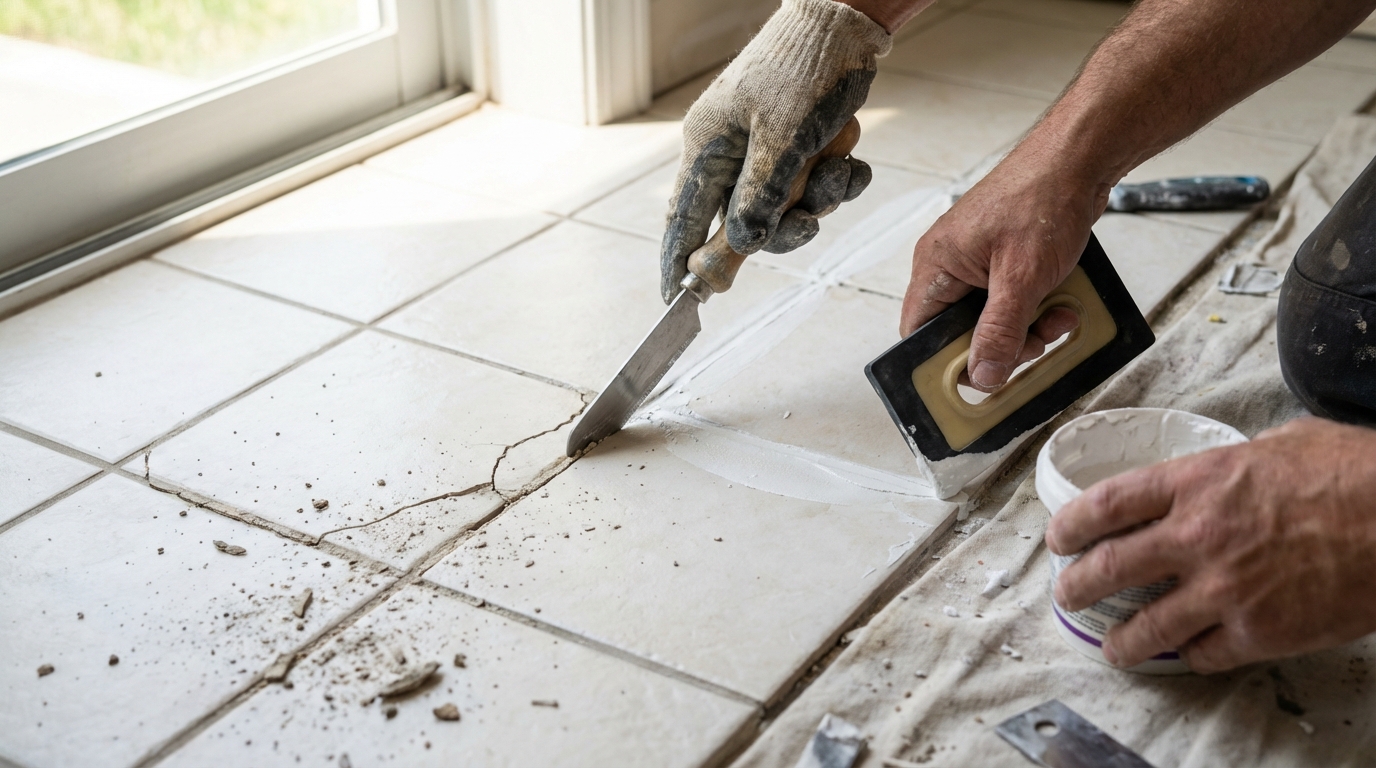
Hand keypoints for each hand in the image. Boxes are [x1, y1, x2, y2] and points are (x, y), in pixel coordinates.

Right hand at [660, 0, 892, 302]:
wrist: (844, 25)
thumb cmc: (802, 71)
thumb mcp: (781, 139)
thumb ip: (759, 197)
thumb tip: (741, 247)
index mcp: (707, 148)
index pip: (682, 219)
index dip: (678, 262)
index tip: (675, 300)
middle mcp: (730, 152)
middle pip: (745, 224)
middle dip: (784, 225)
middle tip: (809, 219)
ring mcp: (764, 150)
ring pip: (786, 207)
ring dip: (819, 197)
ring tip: (837, 165)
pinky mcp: (798, 145)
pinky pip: (812, 186)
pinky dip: (837, 180)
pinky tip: (850, 159)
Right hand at [899, 143, 1109, 390]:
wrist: (1078, 159)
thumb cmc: (1042, 199)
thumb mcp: (1021, 279)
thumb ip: (999, 332)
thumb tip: (982, 375)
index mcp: (937, 267)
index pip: (920, 333)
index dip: (946, 361)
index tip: (981, 376)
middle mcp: (950, 266)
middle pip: (961, 331)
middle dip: (1002, 344)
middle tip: (1034, 343)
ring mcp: (977, 262)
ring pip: (992, 318)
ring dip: (1027, 327)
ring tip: (1057, 314)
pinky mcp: (1004, 259)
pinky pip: (1011, 299)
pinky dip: (1037, 306)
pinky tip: (1062, 298)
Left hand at [1046, 417, 1375, 672]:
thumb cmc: (1355, 474)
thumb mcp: (1280, 446)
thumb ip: (1234, 465)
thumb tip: (1226, 470)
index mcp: (1198, 482)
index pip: (1107, 503)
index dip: (1071, 524)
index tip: (1058, 537)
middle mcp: (1198, 535)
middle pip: (1110, 567)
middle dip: (1077, 585)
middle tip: (1067, 593)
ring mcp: (1225, 589)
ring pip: (1147, 625)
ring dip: (1121, 640)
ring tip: (1112, 647)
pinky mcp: (1259, 632)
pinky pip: (1204, 653)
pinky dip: (1189, 655)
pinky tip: (1185, 653)